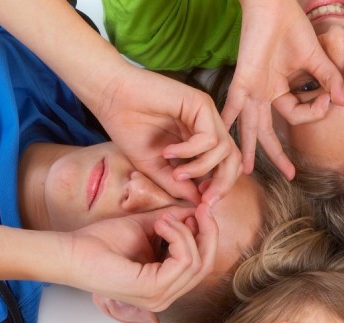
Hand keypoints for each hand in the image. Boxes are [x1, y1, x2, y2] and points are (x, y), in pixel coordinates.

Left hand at [63, 204, 216, 312]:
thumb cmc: (101, 242)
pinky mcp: (152, 290)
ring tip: (162, 218)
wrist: (73, 250)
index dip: (206, 234)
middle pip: (206, 265)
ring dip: (184, 231)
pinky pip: (184, 260)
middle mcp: (164, 297)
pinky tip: (160, 225)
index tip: (200, 209)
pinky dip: (177, 236)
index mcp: (164, 285)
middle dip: (209, 232)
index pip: (202, 264)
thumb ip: (173, 223)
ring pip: (197, 261)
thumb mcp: (147, 227)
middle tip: (201, 208)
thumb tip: (197, 211)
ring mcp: (159, 297)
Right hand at [91, 65, 239, 205]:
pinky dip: (190, 151)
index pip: (225, 166)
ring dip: (201, 168)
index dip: (220, 187)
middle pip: (233, 159)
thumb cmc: (128, 128)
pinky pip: (209, 138)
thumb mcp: (155, 167)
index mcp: (201, 139)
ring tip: (176, 172)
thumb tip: (199, 202)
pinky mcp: (201, 103)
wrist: (109, 98)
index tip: (203, 203)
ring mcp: (206, 114)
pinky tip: (168, 151)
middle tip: (205, 199)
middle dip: (223, 184)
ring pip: (225, 150)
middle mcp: (208, 125)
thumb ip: (177, 183)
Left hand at [224, 0, 343, 178]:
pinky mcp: (243, 78)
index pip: (297, 114)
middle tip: (289, 174)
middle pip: (268, 131)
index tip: (330, 98)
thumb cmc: (293, 27)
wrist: (275, 5)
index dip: (316, 111)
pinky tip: (219, 134)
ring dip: (248, 148)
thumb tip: (342, 101)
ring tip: (244, 170)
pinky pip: (232, 103)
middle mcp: (263, 93)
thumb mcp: (316, 59)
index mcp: (279, 88)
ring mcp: (252, 88)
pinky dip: (225, 118)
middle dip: (277, 154)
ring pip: (249, 125)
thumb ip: (328, 80)